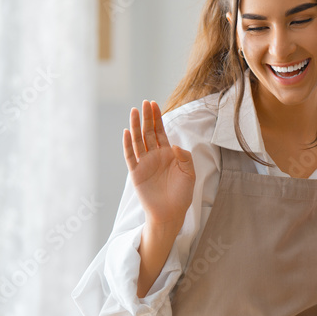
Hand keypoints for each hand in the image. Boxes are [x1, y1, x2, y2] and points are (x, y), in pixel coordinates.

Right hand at [123, 100, 195, 226]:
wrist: (171, 213)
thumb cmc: (182, 194)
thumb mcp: (189, 174)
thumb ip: (184, 158)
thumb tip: (173, 145)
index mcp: (168, 154)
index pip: (161, 132)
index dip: (157, 118)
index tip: (154, 104)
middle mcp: (154, 156)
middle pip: (149, 132)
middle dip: (147, 117)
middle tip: (144, 102)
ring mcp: (144, 163)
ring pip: (138, 140)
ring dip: (135, 126)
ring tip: (134, 111)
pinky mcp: (136, 173)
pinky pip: (130, 156)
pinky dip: (128, 144)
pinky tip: (127, 132)